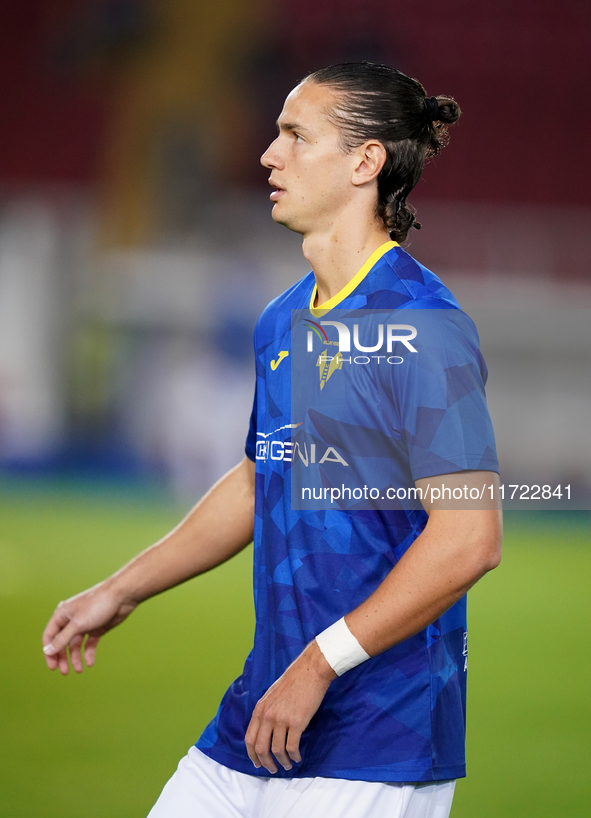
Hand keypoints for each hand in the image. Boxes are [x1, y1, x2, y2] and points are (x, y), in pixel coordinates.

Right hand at [42, 583, 136, 674]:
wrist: (122, 596)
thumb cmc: (98, 604)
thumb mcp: (78, 624)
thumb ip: (62, 639)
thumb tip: (47, 651)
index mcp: (62, 615)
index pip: (50, 636)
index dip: (49, 652)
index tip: (53, 667)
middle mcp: (72, 620)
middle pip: (62, 642)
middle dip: (63, 657)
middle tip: (65, 672)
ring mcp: (85, 624)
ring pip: (76, 644)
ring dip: (76, 657)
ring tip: (80, 670)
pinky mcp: (97, 627)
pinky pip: (89, 643)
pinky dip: (89, 653)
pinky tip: (90, 663)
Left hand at [244, 640, 335, 773]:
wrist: (310, 670)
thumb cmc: (293, 681)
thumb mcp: (272, 695)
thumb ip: (266, 711)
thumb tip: (265, 730)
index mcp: (260, 709)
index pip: (249, 738)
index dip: (252, 755)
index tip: (257, 763)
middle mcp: (268, 715)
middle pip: (260, 748)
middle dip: (266, 763)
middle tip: (272, 769)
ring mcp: (281, 719)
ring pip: (277, 750)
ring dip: (282, 762)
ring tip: (287, 764)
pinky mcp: (297, 722)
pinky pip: (292, 746)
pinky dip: (294, 756)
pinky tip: (297, 757)